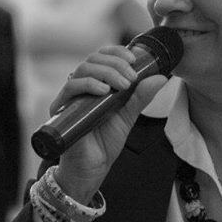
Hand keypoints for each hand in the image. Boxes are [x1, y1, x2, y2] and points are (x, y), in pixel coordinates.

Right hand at [51, 45, 167, 201]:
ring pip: (83, 68)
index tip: (133, 58)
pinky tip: (103, 90)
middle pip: (94, 59)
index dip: (117, 52)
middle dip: (115, 63)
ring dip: (106, 72)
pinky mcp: (61, 109)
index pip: (103, 56)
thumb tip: (160, 77)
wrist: (92, 169)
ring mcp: (71, 96)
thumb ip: (141, 97)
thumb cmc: (106, 142)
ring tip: (123, 85)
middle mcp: (82, 86)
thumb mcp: (128, 116)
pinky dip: (88, 84)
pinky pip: (70, 88)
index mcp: (97, 83)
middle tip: (131, 78)